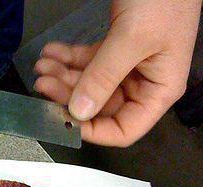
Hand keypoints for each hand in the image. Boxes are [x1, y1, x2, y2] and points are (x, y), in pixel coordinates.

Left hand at [33, 0, 200, 146]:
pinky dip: (68, 58)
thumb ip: (103, 77)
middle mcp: (143, 83)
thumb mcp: (132, 39)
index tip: (66, 122)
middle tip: (45, 85)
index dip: (95, 131)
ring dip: (63, 76)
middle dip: (69, 97)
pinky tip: (51, 53)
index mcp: (158, 90)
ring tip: (43, 66)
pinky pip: (86, 62)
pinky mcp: (114, 48)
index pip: (124, 130)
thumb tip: (79, 110)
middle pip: (99, 107)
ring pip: (88, 85)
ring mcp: (127, 66)